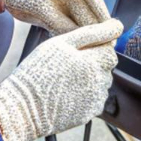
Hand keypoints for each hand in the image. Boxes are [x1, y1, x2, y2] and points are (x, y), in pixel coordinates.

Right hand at [0, 17, 122, 140]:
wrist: (23, 108)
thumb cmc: (37, 72)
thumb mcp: (60, 44)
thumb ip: (91, 33)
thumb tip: (117, 26)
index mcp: (93, 62)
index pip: (110, 51)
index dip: (96, 49)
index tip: (79, 52)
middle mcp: (99, 82)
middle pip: (106, 68)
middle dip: (93, 64)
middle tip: (68, 66)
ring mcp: (95, 100)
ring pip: (101, 84)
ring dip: (90, 79)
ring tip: (65, 81)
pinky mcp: (90, 114)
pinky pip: (95, 99)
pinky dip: (86, 95)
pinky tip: (67, 94)